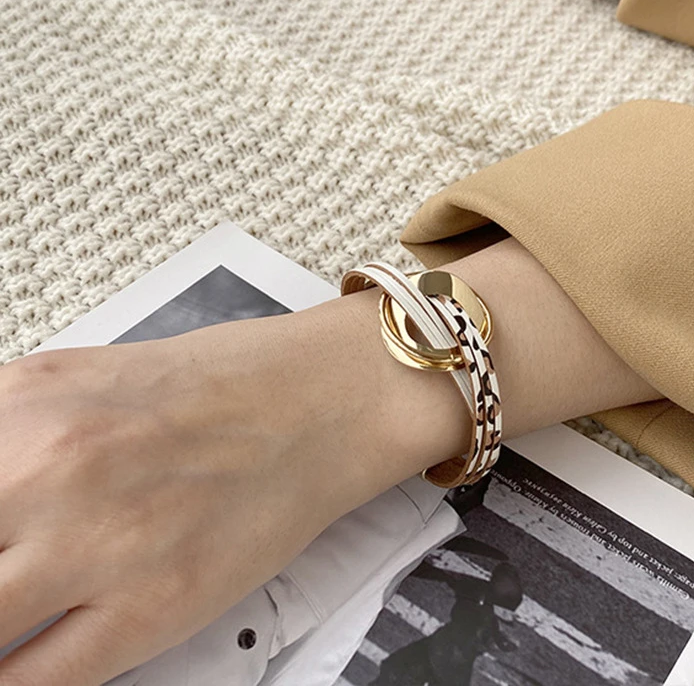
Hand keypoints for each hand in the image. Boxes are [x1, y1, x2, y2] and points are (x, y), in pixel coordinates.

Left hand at [0, 238, 658, 684]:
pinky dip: (20, 676)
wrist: (318, 400)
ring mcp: (96, 544)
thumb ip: (0, 436)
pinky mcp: (147, 608)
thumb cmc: (222, 386)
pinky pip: (33, 684)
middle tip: (6, 571)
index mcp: (20, 408)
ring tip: (20, 611)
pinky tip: (32, 654)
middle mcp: (47, 472)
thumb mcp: (73, 381)